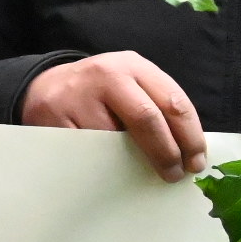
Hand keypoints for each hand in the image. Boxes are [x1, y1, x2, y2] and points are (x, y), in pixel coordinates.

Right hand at [21, 51, 210, 181]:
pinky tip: (108, 170)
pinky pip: (88, 153)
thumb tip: (187, 151)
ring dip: (132, 164)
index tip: (195, 162)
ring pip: (115, 140)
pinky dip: (103, 167)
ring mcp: (79, 96)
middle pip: (148, 119)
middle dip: (166, 153)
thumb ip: (156, 107)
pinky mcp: (55, 118)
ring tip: (139, 173)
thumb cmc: (100, 93)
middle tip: (174, 175)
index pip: (173, 102)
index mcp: (133, 66)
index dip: (190, 136)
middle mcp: (107, 75)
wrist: (44, 87)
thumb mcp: (130, 85)